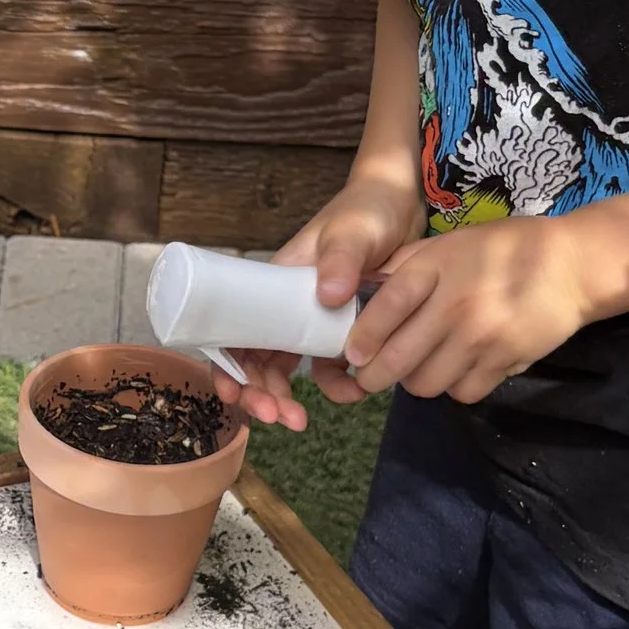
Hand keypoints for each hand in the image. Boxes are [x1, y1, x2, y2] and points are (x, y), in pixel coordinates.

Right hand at [216, 173, 426, 431]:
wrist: (402, 207)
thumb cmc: (364, 210)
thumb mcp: (351, 231)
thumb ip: (341, 259)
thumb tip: (327, 295)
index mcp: (271, 284)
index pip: (232, 329)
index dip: (226, 365)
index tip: (232, 394)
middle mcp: (284, 306)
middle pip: (256, 359)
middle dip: (260, 394)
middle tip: (280, 417)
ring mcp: (311, 320)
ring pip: (287, 369)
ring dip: (289, 399)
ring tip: (303, 421)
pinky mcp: (341, 329)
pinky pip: (328, 366)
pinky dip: (335, 386)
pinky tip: (354, 392)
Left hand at [342, 214, 596, 403]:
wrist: (572, 265)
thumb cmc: (503, 249)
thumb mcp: (449, 244)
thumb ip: (406, 267)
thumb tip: (359, 292)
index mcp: (438, 267)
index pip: (387, 308)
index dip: (362, 337)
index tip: (351, 354)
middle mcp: (457, 304)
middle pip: (398, 358)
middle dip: (374, 375)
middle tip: (371, 374)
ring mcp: (483, 337)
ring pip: (427, 383)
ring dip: (415, 381)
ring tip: (419, 366)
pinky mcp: (507, 361)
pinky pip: (463, 392)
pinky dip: (453, 387)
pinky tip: (456, 369)